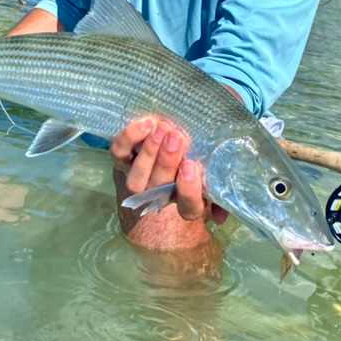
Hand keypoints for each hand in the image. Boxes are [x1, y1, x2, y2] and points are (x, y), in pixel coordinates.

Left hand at [110, 117, 226, 223]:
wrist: (164, 149)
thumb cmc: (194, 162)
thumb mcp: (212, 175)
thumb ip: (221, 189)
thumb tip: (221, 216)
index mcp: (186, 201)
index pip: (189, 206)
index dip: (188, 190)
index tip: (191, 166)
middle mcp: (159, 194)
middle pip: (159, 187)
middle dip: (167, 162)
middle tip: (176, 138)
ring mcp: (138, 179)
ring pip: (136, 178)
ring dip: (149, 153)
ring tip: (162, 129)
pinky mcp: (122, 161)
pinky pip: (119, 153)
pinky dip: (129, 138)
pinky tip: (146, 124)